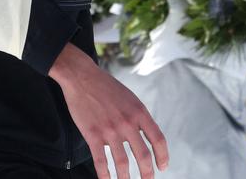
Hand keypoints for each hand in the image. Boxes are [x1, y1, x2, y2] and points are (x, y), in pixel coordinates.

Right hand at [50, 43, 168, 178]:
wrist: (82, 76)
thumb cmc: (106, 87)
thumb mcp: (129, 98)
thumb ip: (137, 117)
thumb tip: (142, 138)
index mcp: (139, 111)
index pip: (158, 139)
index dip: (163, 156)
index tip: (163, 166)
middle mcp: (127, 122)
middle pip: (143, 155)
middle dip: (147, 173)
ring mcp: (110, 130)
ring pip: (122, 163)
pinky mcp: (93, 134)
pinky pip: (101, 161)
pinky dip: (105, 175)